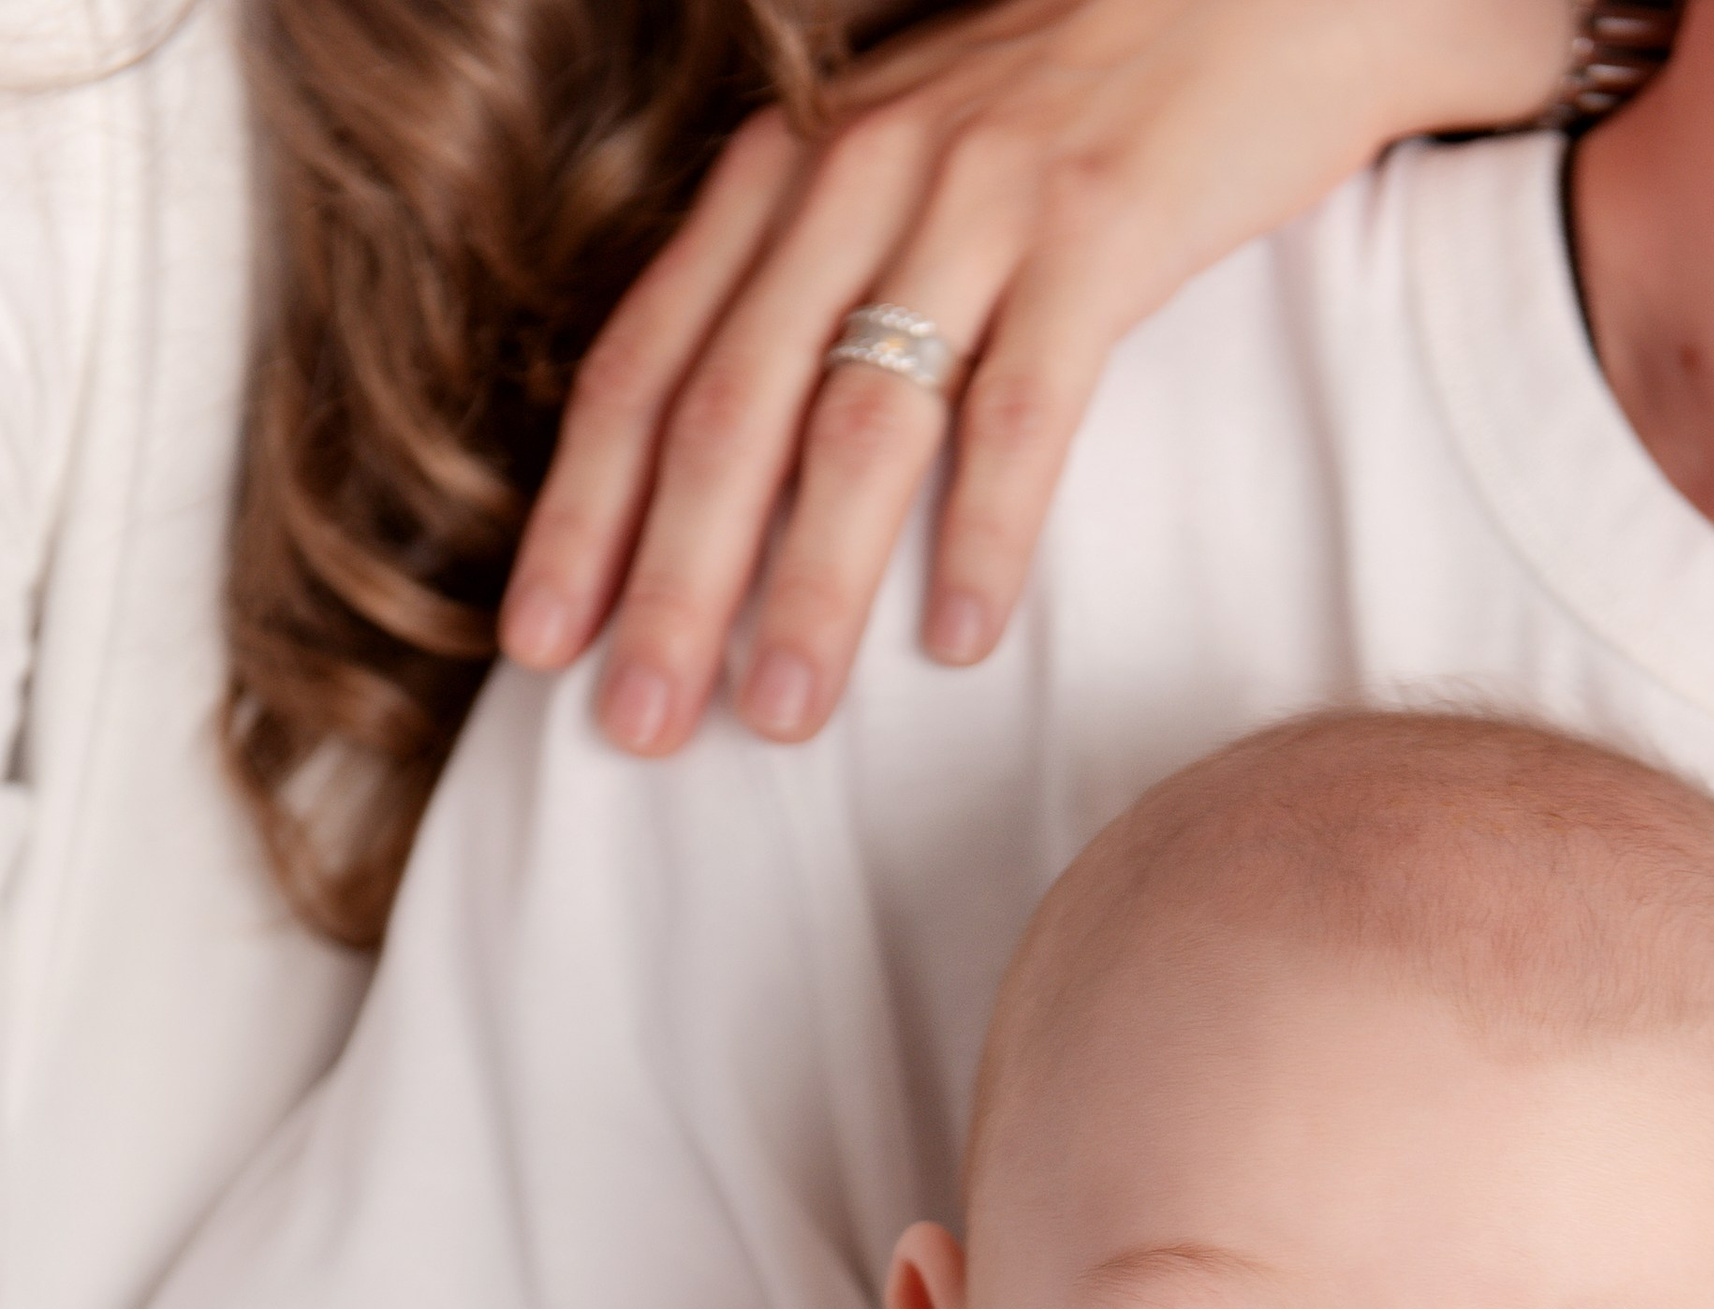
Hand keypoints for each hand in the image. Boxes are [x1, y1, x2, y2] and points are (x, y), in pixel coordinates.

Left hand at [502, 0, 1571, 752]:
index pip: (646, 363)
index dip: (583, 513)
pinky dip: (986, 530)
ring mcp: (978, 198)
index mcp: (787, 173)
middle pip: (729, 412)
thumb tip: (739, 474)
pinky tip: (958, 637)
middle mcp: (856, 176)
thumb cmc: (1073, 102)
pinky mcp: (1102, 226)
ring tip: (782, 715)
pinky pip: (1025, 405)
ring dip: (812, 584)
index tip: (538, 648)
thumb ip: (818, 284)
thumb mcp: (904, 165)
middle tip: (641, 727)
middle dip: (672, 584)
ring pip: (859, 422)